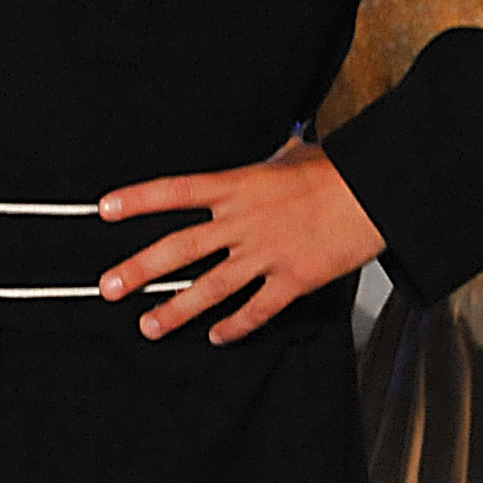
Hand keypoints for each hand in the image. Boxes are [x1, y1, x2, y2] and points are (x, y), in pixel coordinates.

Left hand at [95, 136, 385, 344]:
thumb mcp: (297, 154)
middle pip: (180, 247)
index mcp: (239, 186)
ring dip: (175, 310)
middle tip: (109, 287)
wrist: (377, 194)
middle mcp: (243, 221)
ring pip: (210, 287)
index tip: (104, 209)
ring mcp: (265, 253)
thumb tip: (282, 145)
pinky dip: (235, 326)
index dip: (138, 199)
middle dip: (139, 269)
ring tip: (149, 326)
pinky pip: (255, 310)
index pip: (176, 191)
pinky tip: (217, 337)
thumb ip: (277, 157)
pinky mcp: (292, 280)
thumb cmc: (340, 172)